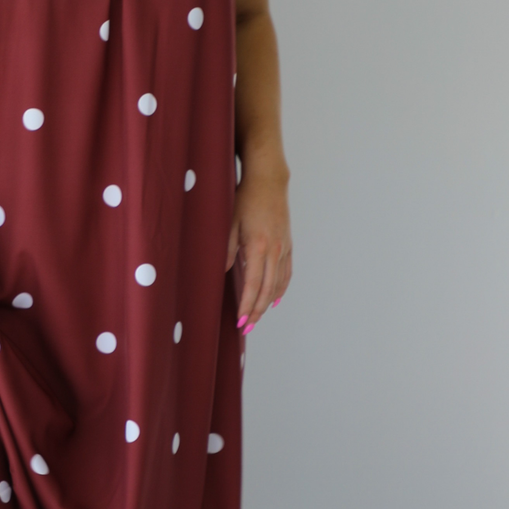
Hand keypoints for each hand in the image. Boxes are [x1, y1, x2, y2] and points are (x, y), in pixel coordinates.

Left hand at [226, 168, 291, 332]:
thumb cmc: (245, 199)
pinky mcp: (287, 245)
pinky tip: (273, 299)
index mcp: (258, 246)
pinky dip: (280, 289)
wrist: (269, 181)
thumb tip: (221, 273)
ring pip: (278, 284)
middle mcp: (274, 250)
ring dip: (267, 304)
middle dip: (256, 311)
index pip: (253, 285)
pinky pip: (286, 273)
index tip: (241, 321)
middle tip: (247, 328)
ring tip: (257, 318)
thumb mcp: (229, 223)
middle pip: (267, 290)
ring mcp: (283, 248)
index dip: (247, 306)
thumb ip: (225, 250)